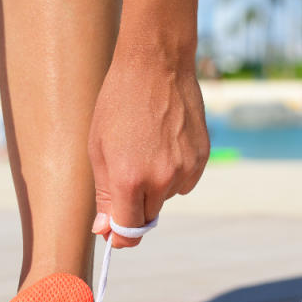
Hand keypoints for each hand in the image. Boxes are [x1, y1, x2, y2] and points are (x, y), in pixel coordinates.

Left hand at [88, 48, 208, 247]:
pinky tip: (164, 143)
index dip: (119, 235)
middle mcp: (161, 180)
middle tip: (126, 173)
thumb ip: (104, 194)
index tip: (113, 233)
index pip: (128, 230)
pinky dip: (174, 171)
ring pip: (167, 198)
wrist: (156, 65)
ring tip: (146, 147)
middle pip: (147, 216)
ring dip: (155, 186)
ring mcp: (186, 169)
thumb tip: (106, 230)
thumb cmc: (118, 104)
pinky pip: (185, 181)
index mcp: (129, 180)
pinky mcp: (202, 158)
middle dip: (135, 206)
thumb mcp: (99, 149)